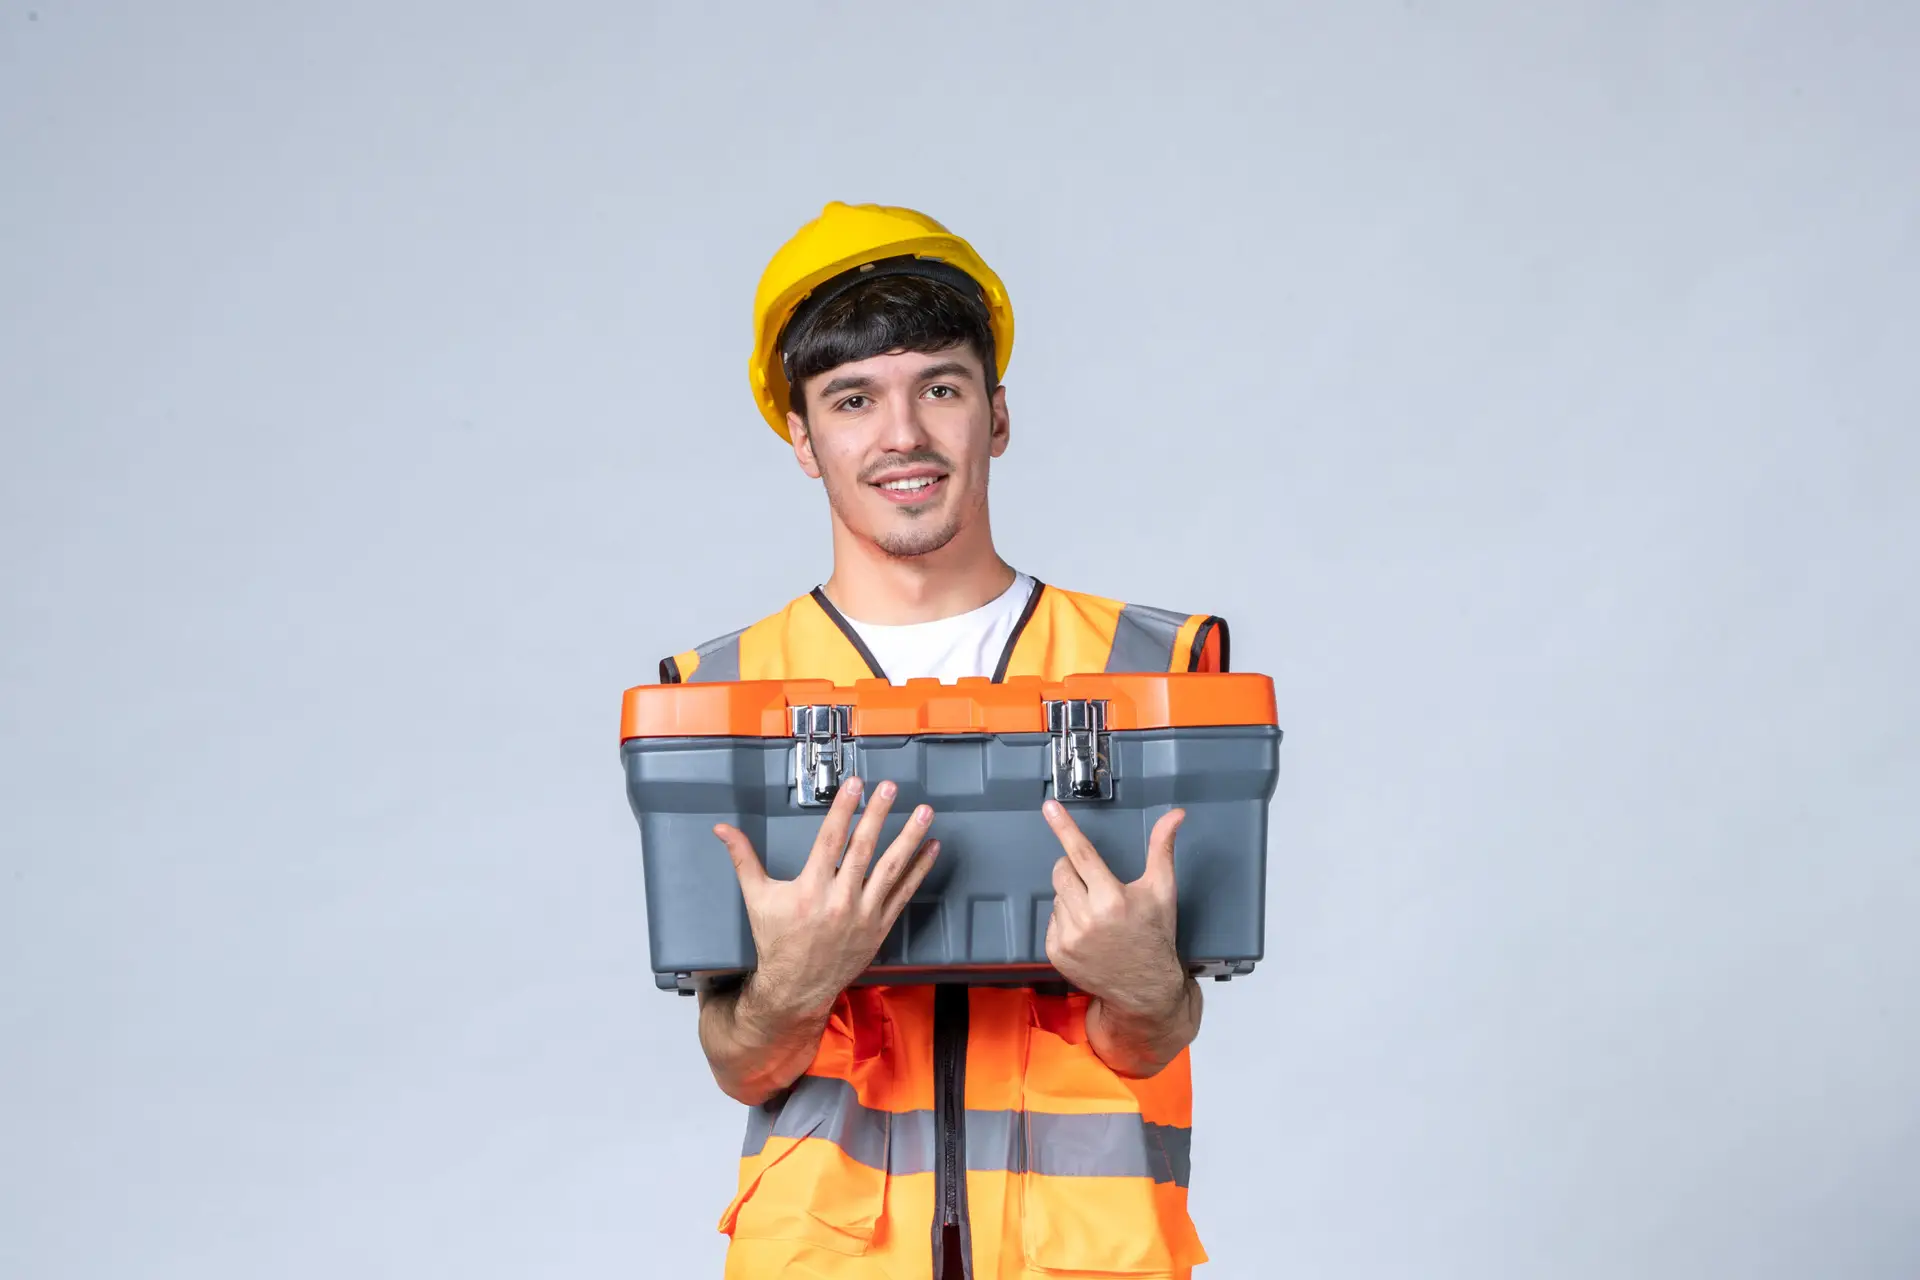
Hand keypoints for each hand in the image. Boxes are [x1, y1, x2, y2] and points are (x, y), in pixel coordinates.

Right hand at [713, 776, 938, 1019]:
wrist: (796, 988)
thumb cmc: (776, 941)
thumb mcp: (756, 898)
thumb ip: (743, 859)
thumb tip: (722, 829)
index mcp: (810, 889)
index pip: (830, 840)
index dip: (844, 809)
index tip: (856, 784)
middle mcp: (840, 900)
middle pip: (864, 849)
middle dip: (879, 814)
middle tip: (892, 788)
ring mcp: (864, 914)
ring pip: (891, 869)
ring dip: (909, 837)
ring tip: (924, 812)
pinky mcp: (880, 926)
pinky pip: (904, 894)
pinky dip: (920, 870)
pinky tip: (931, 848)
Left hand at [1042, 800, 1187, 1018]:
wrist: (1145, 989)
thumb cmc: (1154, 936)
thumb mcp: (1162, 890)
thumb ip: (1162, 848)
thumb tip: (1175, 815)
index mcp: (1112, 898)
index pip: (1081, 853)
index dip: (1064, 827)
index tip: (1049, 807)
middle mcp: (1086, 918)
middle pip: (1062, 871)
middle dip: (1074, 870)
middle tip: (1096, 884)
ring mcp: (1068, 938)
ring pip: (1056, 895)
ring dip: (1072, 896)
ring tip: (1097, 914)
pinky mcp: (1056, 953)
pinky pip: (1051, 919)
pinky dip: (1065, 919)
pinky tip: (1087, 931)